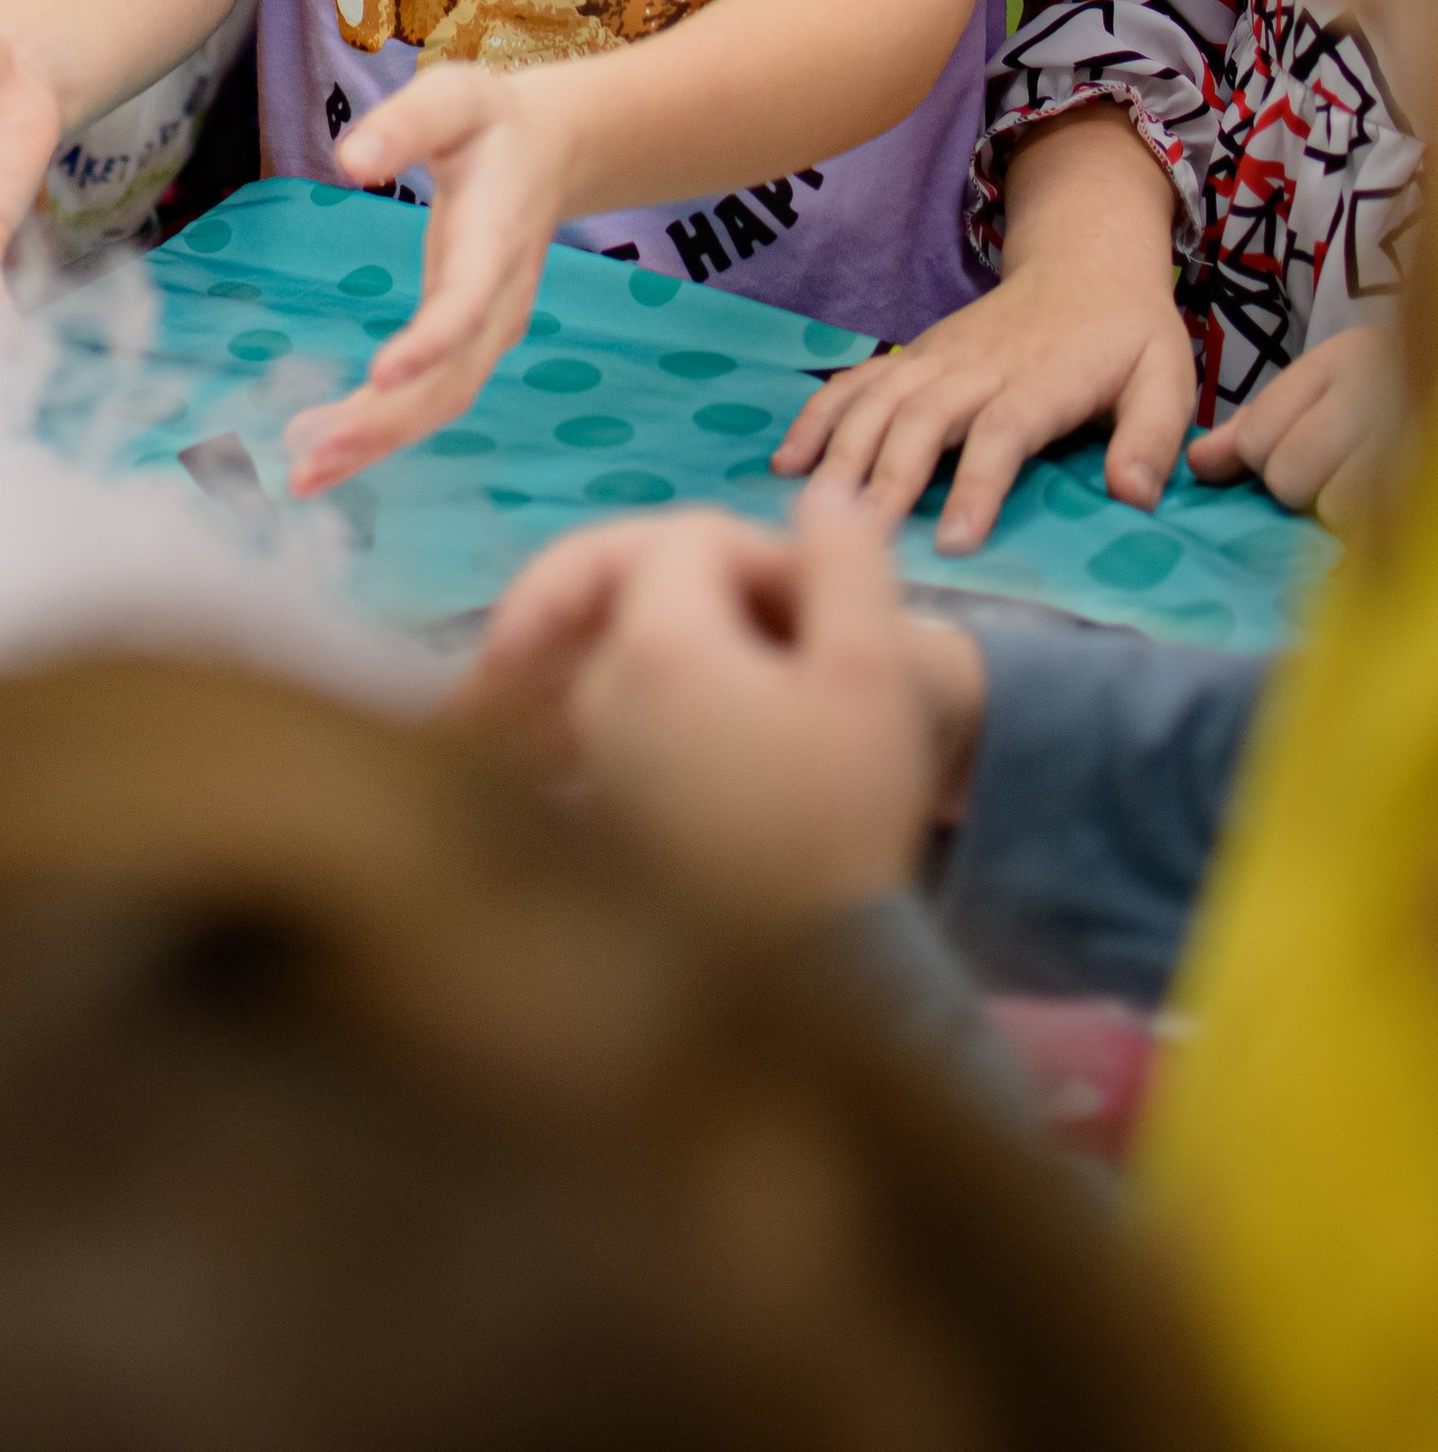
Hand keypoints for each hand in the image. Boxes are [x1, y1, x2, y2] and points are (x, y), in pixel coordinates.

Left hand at [281, 62, 571, 494]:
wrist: (551, 150)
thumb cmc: (491, 121)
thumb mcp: (454, 99)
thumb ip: (406, 124)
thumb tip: (349, 158)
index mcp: (494, 242)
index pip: (467, 303)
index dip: (431, 343)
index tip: (382, 375)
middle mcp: (498, 303)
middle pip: (450, 380)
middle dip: (385, 425)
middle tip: (312, 460)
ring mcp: (488, 332)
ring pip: (440, 405)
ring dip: (376, 445)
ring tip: (305, 476)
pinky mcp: (470, 345)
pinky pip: (431, 402)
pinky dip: (382, 433)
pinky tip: (326, 454)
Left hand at [467, 493, 985, 918]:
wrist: (817, 962)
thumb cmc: (849, 809)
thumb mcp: (874, 670)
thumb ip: (846, 560)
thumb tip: (821, 494)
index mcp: (653, 646)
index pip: (692, 540)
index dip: (767, 553)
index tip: (828, 609)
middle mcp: (593, 689)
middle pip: (626, 578)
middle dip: (702, 577)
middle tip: (773, 605)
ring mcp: (582, 750)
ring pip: (604, 639)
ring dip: (665, 622)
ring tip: (746, 649)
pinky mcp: (588, 801)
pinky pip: (590, 701)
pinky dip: (629, 677)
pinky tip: (686, 697)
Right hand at [773, 106, 1193, 549]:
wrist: (1082, 261)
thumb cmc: (1126, 335)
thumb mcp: (1166, 378)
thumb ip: (1153, 436)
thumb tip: (1133, 497)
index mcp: (1043, 378)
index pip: (1003, 431)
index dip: (977, 484)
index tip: (953, 542)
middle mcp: (979, 365)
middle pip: (923, 416)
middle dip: (887, 475)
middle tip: (861, 536)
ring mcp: (937, 357)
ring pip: (878, 399)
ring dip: (841, 450)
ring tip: (813, 506)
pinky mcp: (915, 356)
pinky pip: (857, 382)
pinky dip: (818, 417)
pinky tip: (787, 462)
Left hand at [1187, 322, 1400, 532]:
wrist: (1435, 373)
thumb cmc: (1382, 393)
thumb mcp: (1321, 388)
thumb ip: (1258, 423)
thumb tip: (1198, 464)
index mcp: (1342, 362)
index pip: (1256, 437)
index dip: (1260, 460)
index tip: (1283, 454)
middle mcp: (1377, 395)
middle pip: (1289, 476)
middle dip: (1297, 486)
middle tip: (1329, 474)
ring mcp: (1406, 440)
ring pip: (1336, 507)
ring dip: (1338, 509)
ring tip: (1359, 488)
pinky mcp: (1419, 487)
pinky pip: (1375, 529)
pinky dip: (1370, 530)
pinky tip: (1379, 510)